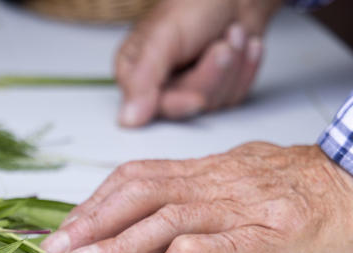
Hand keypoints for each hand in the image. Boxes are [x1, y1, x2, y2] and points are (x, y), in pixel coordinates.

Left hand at [40, 143, 352, 252]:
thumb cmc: (289, 183)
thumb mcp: (227, 175)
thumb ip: (181, 190)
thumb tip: (122, 210)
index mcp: (201, 172)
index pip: (134, 180)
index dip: (92, 204)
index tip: (60, 229)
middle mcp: (216, 184)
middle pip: (142, 196)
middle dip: (91, 224)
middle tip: (53, 250)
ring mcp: (247, 208)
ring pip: (175, 219)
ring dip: (123, 242)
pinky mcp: (279, 234)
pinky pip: (234, 244)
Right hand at [116, 0, 281, 126]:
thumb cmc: (195, 3)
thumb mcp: (163, 37)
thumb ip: (143, 80)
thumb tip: (127, 120)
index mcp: (134, 73)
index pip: (150, 108)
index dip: (177, 105)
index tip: (197, 99)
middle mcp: (159, 85)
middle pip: (187, 106)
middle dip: (211, 74)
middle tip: (223, 46)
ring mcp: (189, 89)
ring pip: (213, 104)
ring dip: (233, 67)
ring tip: (233, 34)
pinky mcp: (216, 90)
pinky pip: (234, 98)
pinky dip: (246, 70)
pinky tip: (246, 46)